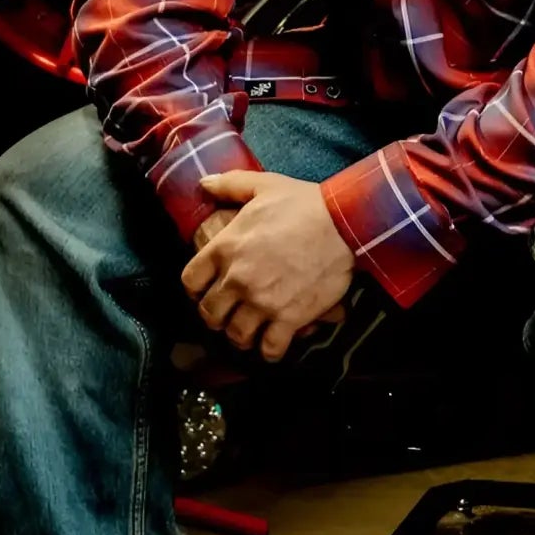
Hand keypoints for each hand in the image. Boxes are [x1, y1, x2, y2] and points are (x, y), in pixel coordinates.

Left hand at [182, 172, 354, 362]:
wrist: (344, 223)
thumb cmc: (303, 203)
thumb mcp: (263, 185)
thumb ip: (229, 184)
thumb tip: (203, 183)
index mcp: (226, 247)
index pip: (190, 281)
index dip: (195, 288)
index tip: (205, 289)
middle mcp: (237, 279)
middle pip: (210, 315)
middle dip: (216, 316)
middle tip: (228, 312)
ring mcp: (262, 302)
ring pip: (236, 336)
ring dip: (241, 335)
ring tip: (249, 329)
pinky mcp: (289, 319)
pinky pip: (269, 349)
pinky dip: (269, 350)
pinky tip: (273, 342)